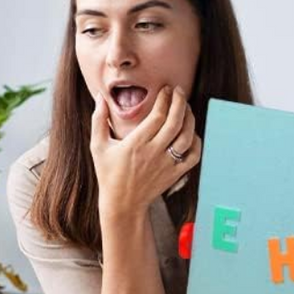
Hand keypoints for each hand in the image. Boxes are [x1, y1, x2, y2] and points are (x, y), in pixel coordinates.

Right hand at [90, 85, 201, 222]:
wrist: (122, 204)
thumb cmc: (108, 174)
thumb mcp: (98, 146)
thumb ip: (98, 120)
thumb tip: (99, 97)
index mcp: (136, 144)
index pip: (157, 115)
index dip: (164, 98)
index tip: (165, 88)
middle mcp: (153, 153)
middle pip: (175, 122)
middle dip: (180, 102)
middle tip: (179, 91)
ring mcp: (166, 164)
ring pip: (187, 137)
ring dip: (190, 119)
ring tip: (186, 108)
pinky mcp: (174, 174)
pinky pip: (193, 156)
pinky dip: (196, 142)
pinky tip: (191, 133)